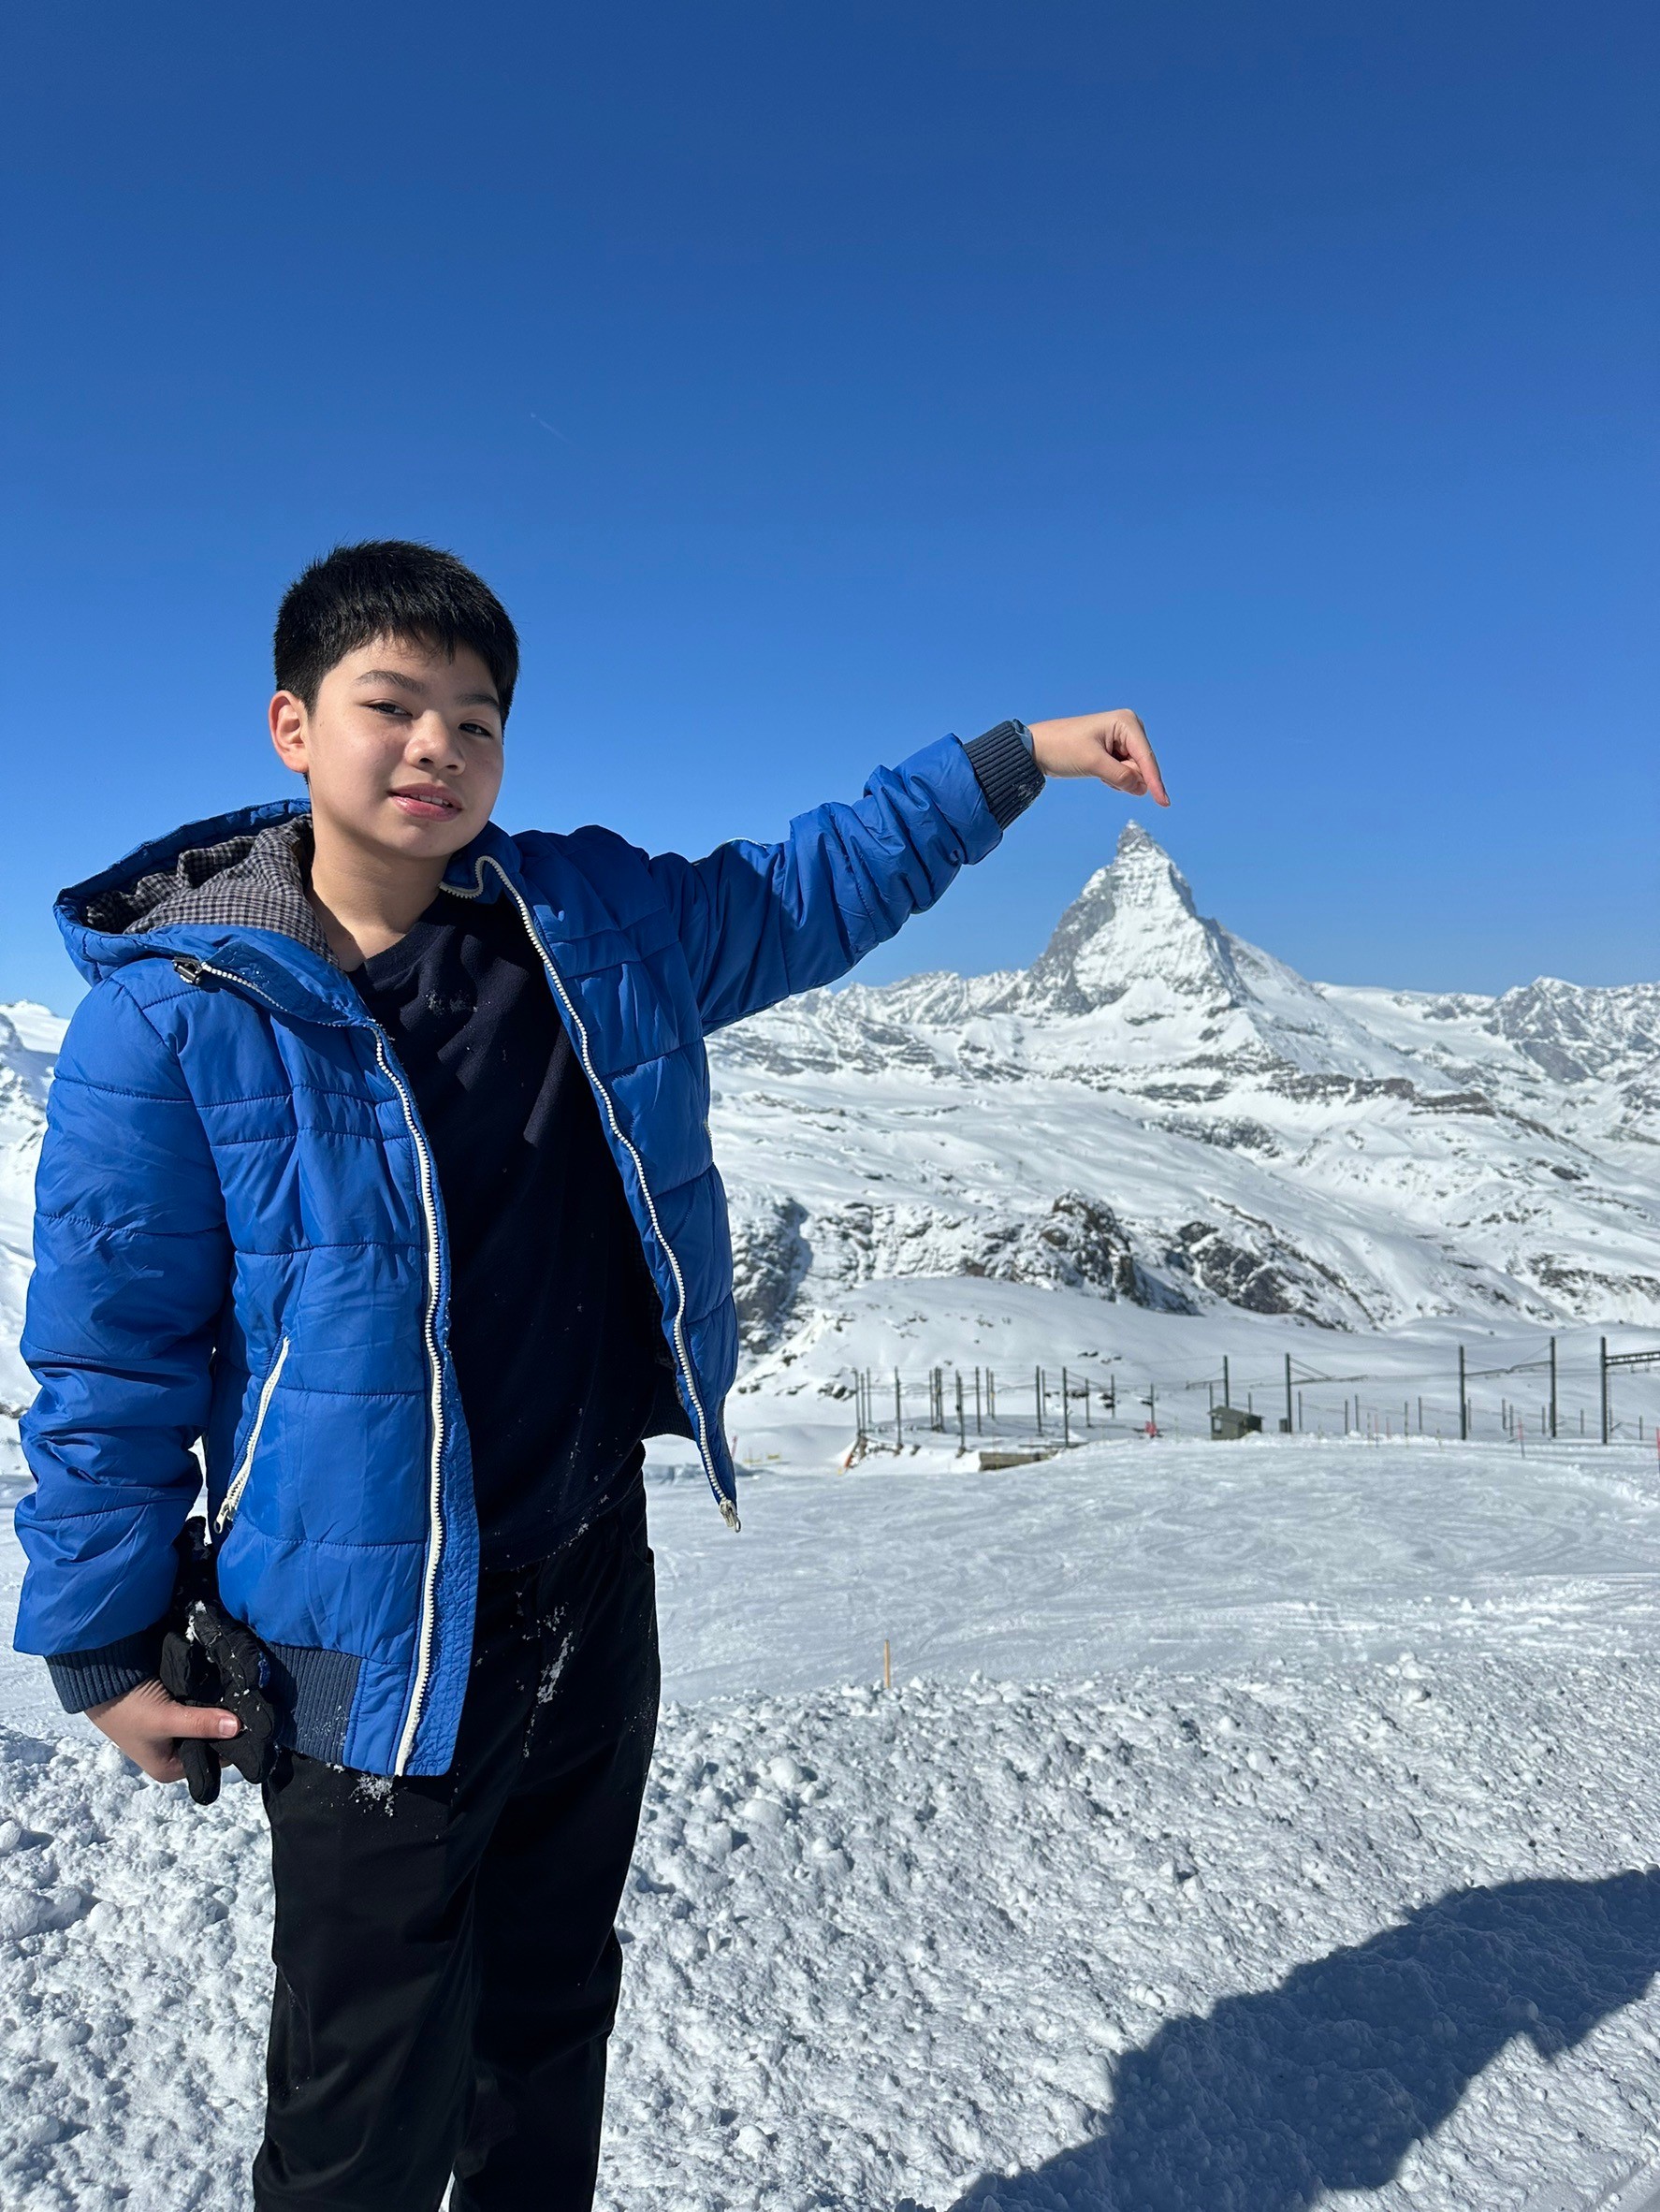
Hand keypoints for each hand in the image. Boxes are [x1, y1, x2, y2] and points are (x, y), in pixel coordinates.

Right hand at [86, 1677, 240, 1784]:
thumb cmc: (127, 1709)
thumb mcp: (165, 1719)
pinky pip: (198, 1707)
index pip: (215, 1759)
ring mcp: (173, 1730)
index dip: (233, 1741)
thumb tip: (238, 1727)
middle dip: (226, 1723)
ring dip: (218, 1709)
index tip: (253, 1721)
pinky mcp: (172, 1709)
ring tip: (240, 1693)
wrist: (100, 1679)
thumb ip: (200, 1724)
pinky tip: (224, 1686)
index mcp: (170, 1768)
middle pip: (212, 1739)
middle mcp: (172, 1753)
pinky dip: (208, 1699)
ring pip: (206, 1721)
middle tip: (248, 1702)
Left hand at [1028, 710, 1167, 804]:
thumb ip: (1120, 777)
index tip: (1163, 802)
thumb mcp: (1093, 763)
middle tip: (1100, 771)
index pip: (1146, 757)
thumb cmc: (1063, 748)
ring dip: (1117, 779)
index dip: (1155, 781)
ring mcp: (1122, 739)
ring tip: (1096, 770)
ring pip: (1133, 772)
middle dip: (1125, 777)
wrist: (1038, 748)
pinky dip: (1113, 778)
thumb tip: (1142, 789)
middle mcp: (1128, 728)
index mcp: (1126, 722)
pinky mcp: (1114, 751)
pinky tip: (1097, 772)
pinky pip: (1123, 773)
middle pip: (1141, 765)